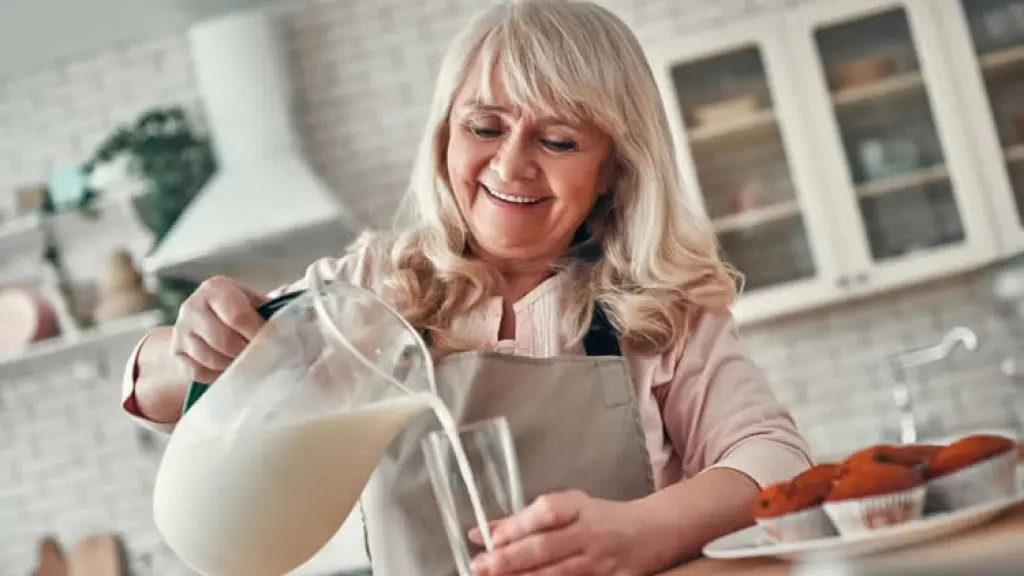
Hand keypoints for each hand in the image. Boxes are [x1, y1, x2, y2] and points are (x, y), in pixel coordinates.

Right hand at [170, 276, 268, 382]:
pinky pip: (197, 372)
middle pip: (224, 340)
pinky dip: (216, 375)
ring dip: (233, 365)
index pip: (238, 316)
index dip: (258, 333)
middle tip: (262, 357)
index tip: (274, 343)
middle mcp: (192, 306)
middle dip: (247, 353)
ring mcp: (180, 330)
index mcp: (215, 288)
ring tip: (246, 362)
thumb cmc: (238, 311)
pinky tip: (228, 369)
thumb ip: (276, 310)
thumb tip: (309, 317)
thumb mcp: (254, 303)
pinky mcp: (175, 352)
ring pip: (210, 359)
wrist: (202, 321)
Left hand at [467, 490, 649, 575]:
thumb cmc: (600, 518)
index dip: (518, 525)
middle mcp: (591, 533)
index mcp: (579, 507)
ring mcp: (602, 561)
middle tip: (480, 566)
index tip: (490, 538)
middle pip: (547, 547)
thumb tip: (480, 532)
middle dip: (510, 559)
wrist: (652, 532)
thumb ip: (524, 520)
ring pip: (558, 574)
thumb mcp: (567, 507)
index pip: (547, 512)